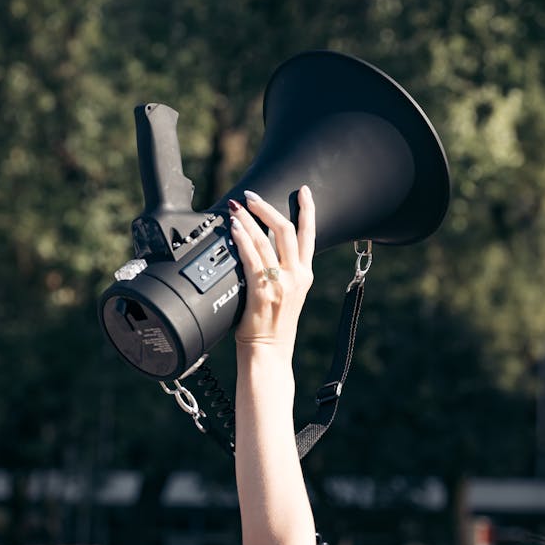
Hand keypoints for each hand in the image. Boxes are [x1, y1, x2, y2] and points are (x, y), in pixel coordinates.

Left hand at [227, 185, 315, 350]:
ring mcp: (280, 283)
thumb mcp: (286, 295)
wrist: (269, 352)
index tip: (304, 191)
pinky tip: (234, 228)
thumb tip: (262, 248)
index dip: (307, 211)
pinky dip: (242, 239)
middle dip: (268, 209)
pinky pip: (251, 258)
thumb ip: (281, 272)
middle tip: (252, 196)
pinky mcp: (262, 291)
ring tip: (238, 207)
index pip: (310, 236)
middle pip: (286, 230)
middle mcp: (296, 276)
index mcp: (304, 275)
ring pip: (266, 240)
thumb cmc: (272, 326)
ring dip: (250, 220)